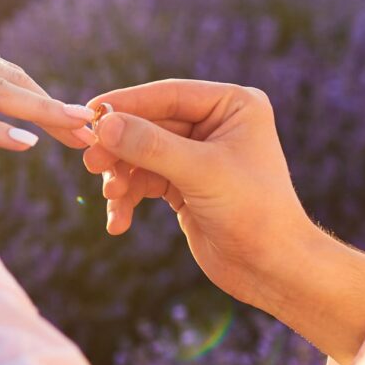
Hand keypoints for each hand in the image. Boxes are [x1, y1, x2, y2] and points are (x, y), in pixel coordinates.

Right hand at [83, 79, 364, 364]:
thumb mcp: (200, 173)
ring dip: (122, 176)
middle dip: (120, 147)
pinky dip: (128, 198)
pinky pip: (144, 180)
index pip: (169, 95)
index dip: (127, 103)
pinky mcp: (185, 183)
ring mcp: (198, 155)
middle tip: (91, 163)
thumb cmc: (253, 213)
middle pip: (149, 124)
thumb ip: (150, 146)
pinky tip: (118, 222)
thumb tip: (103, 124)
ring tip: (111, 198)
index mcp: (232, 105)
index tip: (90, 114)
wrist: (273, 270)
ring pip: (141, 154)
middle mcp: (215, 124)